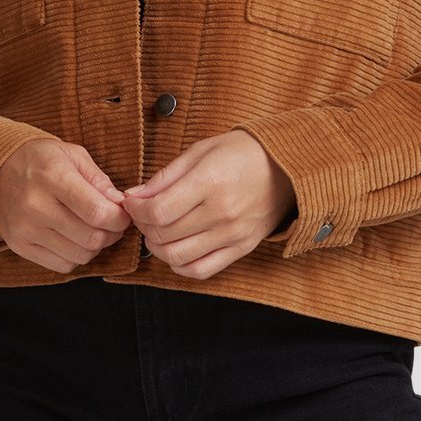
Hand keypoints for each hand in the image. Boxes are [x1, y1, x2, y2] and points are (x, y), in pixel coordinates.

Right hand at [0, 139, 131, 272]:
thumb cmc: (39, 159)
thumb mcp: (72, 154)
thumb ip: (99, 180)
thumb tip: (120, 205)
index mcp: (52, 177)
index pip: (96, 211)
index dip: (119, 218)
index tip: (123, 213)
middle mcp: (36, 206)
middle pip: (91, 238)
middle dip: (112, 233)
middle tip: (113, 223)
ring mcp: (25, 230)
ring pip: (79, 255)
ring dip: (96, 247)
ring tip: (94, 230)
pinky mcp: (19, 246)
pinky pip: (61, 265)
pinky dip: (76, 256)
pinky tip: (75, 239)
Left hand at [120, 130, 295, 278]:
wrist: (289, 166)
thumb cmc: (243, 152)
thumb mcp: (201, 150)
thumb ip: (165, 176)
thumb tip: (134, 196)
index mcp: (210, 182)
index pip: (157, 212)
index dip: (136, 210)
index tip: (132, 202)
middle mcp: (221, 213)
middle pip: (163, 235)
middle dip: (142, 226)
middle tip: (143, 212)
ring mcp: (233, 235)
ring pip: (177, 257)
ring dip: (157, 247)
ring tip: (157, 230)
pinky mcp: (241, 249)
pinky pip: (201, 270)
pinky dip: (180, 265)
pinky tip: (176, 248)